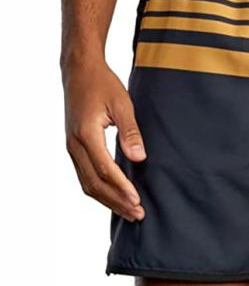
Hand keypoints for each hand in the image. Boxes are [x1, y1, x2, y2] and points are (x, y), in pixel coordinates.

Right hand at [63, 57, 145, 220]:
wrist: (79, 72)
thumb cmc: (103, 84)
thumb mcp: (122, 104)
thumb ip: (130, 132)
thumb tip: (139, 158)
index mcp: (86, 134)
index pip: (104, 169)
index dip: (121, 187)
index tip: (137, 200)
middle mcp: (74, 144)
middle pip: (94, 183)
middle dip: (116, 201)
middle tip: (138, 214)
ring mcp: (72, 148)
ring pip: (87, 184)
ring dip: (109, 200)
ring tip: (130, 211)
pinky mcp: (75, 148)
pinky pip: (85, 176)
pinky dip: (100, 191)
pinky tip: (116, 198)